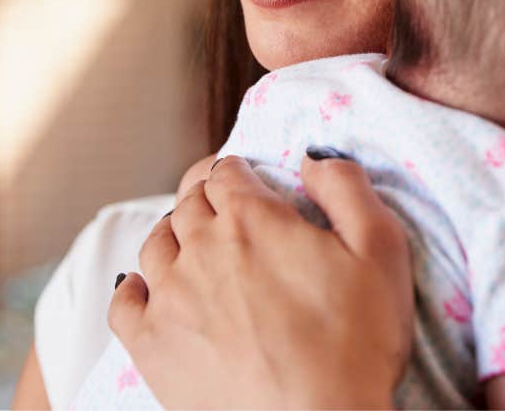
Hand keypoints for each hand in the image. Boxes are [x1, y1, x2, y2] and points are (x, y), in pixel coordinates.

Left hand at [108, 155, 412, 408]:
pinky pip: (124, 301)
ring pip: (155, 243)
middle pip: (189, 202)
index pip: (226, 171)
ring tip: (194, 246)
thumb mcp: (380, 250)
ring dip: (174, 235)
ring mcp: (170, 297)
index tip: (246, 180)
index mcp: (251, 219)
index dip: (238, 171)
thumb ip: (346, 188)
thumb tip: (312, 158)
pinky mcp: (152, 345)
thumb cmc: (356, 344)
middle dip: (206, 196)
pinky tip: (150, 290)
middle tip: (223, 206)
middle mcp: (201, 248)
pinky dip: (134, 287)